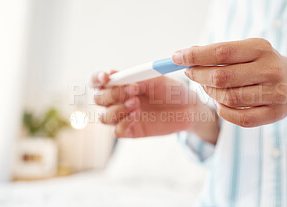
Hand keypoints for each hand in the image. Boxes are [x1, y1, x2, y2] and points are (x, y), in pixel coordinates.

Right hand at [92, 73, 218, 143]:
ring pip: (104, 117)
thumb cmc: (172, 90)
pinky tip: (135, 116)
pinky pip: (116, 131)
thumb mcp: (156, 79)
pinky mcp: (131, 130)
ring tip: (136, 104)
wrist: (189, 108)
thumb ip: (136, 77)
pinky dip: (122, 123)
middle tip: (134, 90)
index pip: (98, 81)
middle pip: (99, 99)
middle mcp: (119, 100)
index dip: (97, 78)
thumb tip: (115, 75)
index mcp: (121, 84)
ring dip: (117, 109)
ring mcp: (124, 116)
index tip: (107, 77)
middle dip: (113, 94)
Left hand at [173, 38, 286, 126]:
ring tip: (207, 87)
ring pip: (228, 99)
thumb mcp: (248, 50)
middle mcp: (270, 70)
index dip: (195, 56)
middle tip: (190, 74)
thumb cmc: (263, 65)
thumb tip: (186, 56)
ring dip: (210, 94)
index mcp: (261, 49)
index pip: (221, 53)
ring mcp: (274, 94)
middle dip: (198, 76)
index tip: (176, 57)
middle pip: (222, 77)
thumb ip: (220, 53)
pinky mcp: (274, 115)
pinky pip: (239, 118)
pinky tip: (220, 103)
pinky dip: (223, 111)